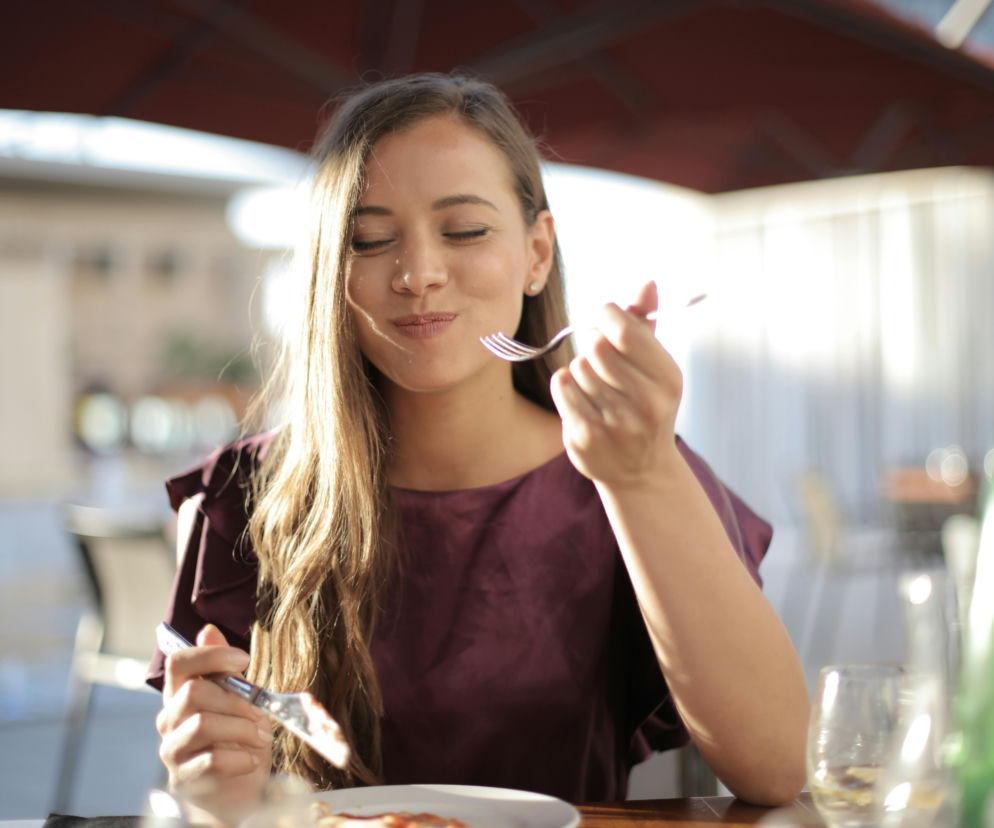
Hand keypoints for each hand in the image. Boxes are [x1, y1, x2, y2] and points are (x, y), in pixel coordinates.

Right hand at [157, 624, 272, 824]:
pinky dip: (239, 758)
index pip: (179, 663)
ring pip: (202, 724)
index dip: (211, 655)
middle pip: (194, 692)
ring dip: (241, 728)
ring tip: (260, 737)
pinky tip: (252, 760)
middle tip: (261, 713)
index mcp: (181, 694)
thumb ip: (224, 669)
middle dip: (237, 700)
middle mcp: (170, 719)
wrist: (236, 790)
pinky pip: (210, 760)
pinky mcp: (183, 778)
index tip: (244, 660)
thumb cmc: (237, 739)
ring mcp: (173, 749)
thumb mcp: (239, 699)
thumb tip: (209, 630)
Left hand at [550, 281, 682, 488]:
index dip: (607, 315)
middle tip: (598, 353)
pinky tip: (582, 399)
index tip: (605, 317)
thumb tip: (647, 283)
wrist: (641, 471)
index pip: (625, 331)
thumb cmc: (646, 406)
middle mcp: (646, 403)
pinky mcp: (585, 436)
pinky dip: (566, 385)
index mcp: (668, 379)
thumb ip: (646, 324)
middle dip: (592, 342)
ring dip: (581, 369)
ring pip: (577, 366)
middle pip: (596, 346)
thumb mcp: (656, 366)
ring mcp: (615, 423)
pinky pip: (562, 386)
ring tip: (597, 386)